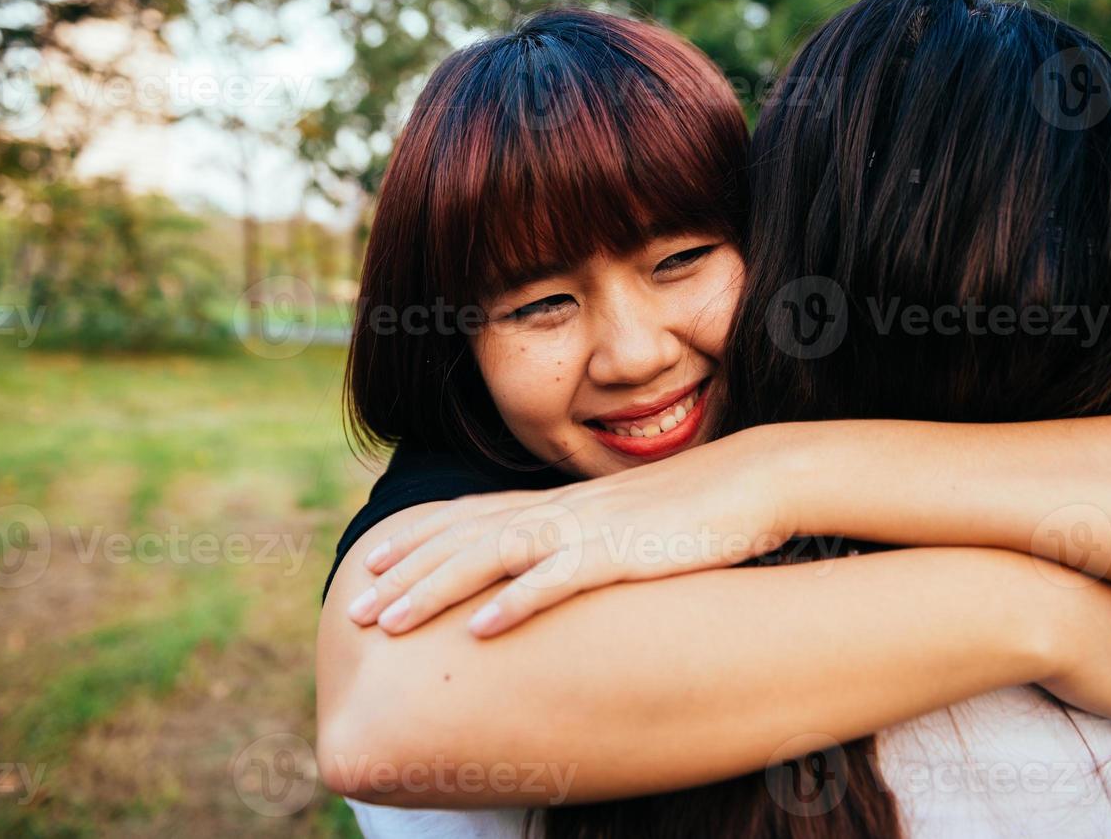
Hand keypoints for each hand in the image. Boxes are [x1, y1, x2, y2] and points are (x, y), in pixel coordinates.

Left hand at [347, 430, 792, 636]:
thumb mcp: (628, 520)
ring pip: (493, 556)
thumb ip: (585, 536)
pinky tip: (483, 631)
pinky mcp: (626, 550)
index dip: (418, 540)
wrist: (755, 479)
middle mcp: (562, 509)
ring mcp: (590, 528)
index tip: (372, 564)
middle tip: (355, 610)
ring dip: (436, 590)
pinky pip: (561, 578)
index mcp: (561, 501)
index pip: (471, 515)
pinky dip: (518, 602)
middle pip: (465, 538)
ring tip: (390, 624)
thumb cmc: (696, 506)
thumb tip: (556, 561)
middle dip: (405, 575)